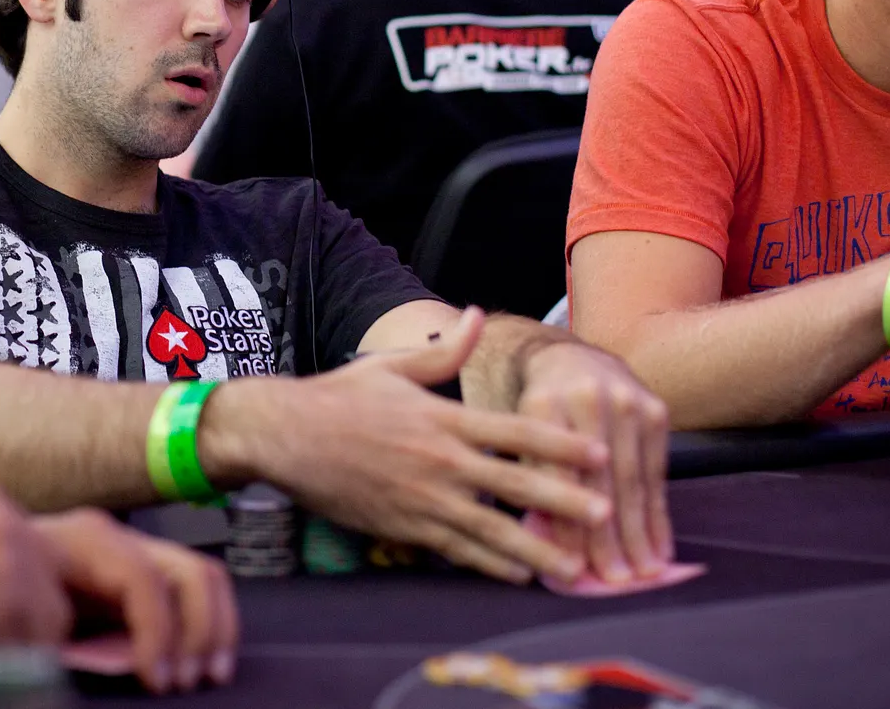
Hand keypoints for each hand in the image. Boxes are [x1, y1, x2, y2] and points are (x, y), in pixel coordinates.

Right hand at [0, 480, 72, 660]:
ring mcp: (13, 566)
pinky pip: (25, 659)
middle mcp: (13, 527)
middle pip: (56, 598)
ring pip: (47, 632)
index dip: (30, 600)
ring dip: (11, 650)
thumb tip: (2, 604)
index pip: (46, 563)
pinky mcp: (3, 611)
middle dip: (26, 627)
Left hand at [34, 509, 237, 693]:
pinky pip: (193, 588)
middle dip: (200, 631)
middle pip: (191, 572)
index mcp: (85, 540)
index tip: (155, 680)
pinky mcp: (142, 568)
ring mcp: (135, 549)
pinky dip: (207, 624)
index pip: (144, 579)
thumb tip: (119, 662)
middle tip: (187, 680)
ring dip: (215, 629)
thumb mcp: (21, 617)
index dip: (157, 632)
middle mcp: (118, 537)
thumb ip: (67, 637)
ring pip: (204, 577)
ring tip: (209, 673)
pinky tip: (201, 659)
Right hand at [213, 307, 611, 584]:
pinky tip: (518, 574)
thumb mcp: (392, 366)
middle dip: (564, 502)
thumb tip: (477, 316)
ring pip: (489, 528)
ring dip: (534, 548)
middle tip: (606, 515)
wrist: (283, 436)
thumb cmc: (338, 397)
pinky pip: (454, 549)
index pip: (515, 432)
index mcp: (443, 418)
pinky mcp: (402, 526)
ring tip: (572, 566)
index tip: (599, 453)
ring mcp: (421, 498)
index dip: (561, 443)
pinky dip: (489, 564)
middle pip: (514, 484)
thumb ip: (444, 350)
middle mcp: (439, 460)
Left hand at [518, 339, 671, 582]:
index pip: (556, 476)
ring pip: (632, 478)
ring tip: (643, 573)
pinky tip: (661, 546)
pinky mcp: (655, 408)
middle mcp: (587, 397)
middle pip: (598, 479)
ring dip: (639, 532)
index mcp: (543, 403)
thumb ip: (531, 483)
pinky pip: (657, 470)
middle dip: (609, 536)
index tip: (572, 570)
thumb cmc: (537, 414)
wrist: (569, 359)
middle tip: (616, 582)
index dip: (567, 526)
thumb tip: (547, 553)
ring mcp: (626, 400)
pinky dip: (659, 513)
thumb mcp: (520, 436)